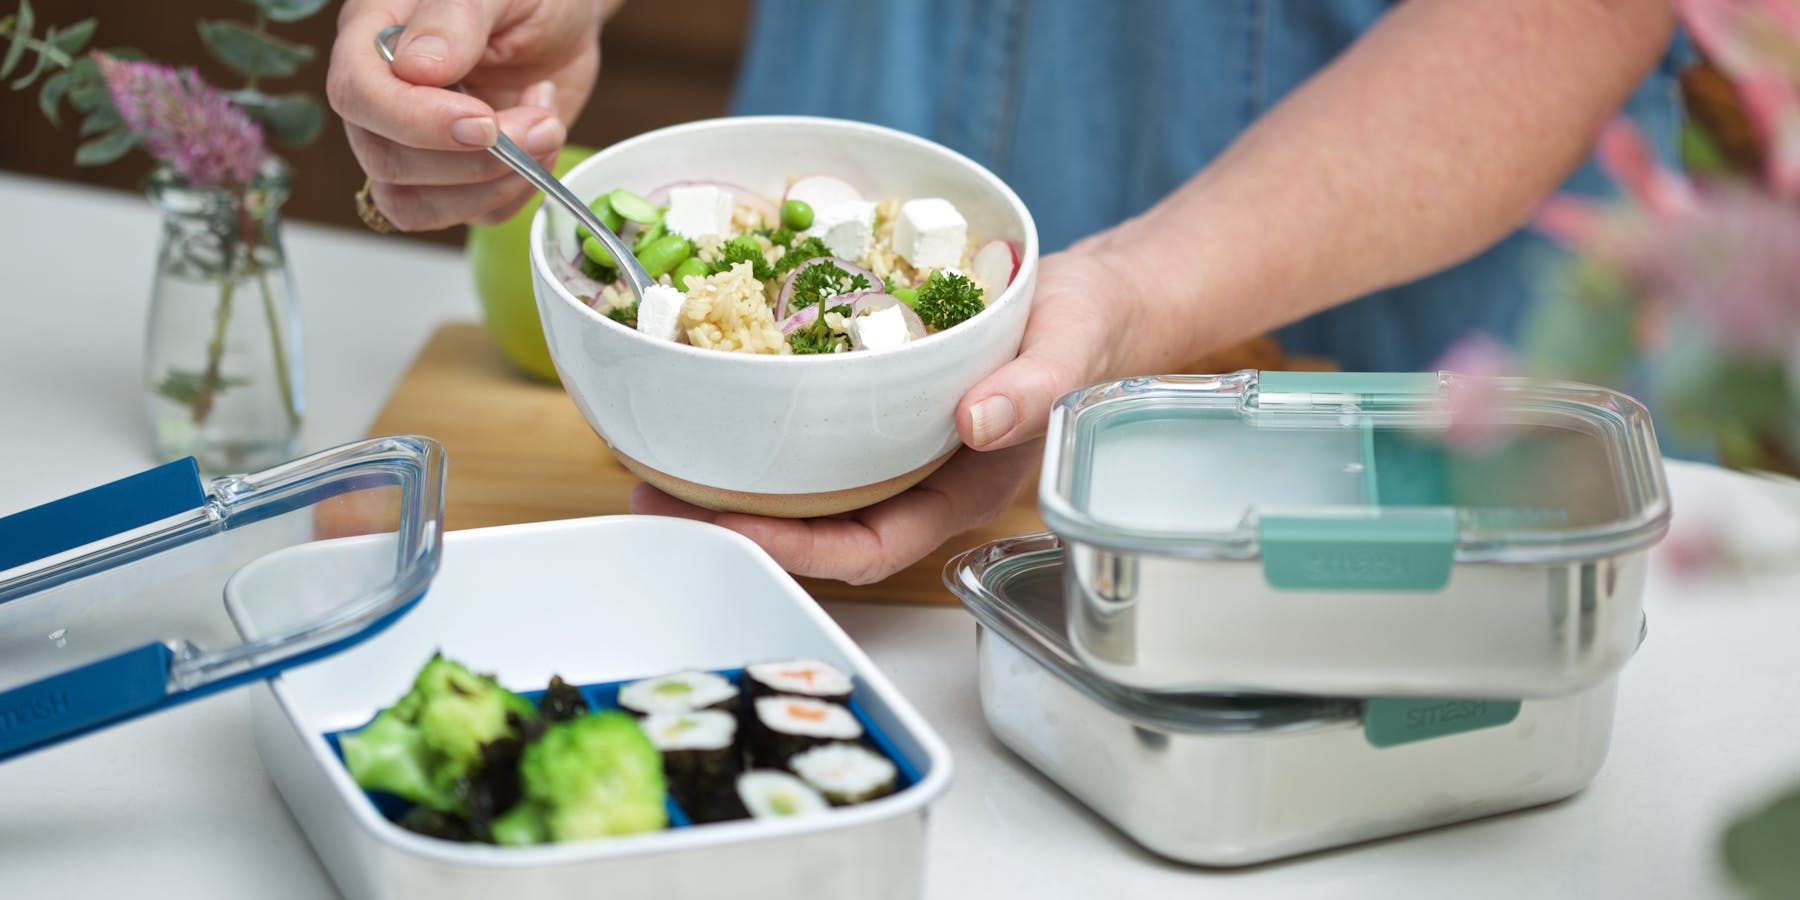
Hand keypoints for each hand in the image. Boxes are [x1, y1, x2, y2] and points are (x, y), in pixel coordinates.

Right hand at [328, 0, 604, 230]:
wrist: (564, 21)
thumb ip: (455, 19)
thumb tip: (417, 68)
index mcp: (373, 37)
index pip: (357, 95)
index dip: (416, 121)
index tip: (483, 124)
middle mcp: (382, 97)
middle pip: (385, 161)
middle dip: (472, 160)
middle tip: (539, 123)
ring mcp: (413, 144)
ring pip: (414, 205)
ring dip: (491, 186)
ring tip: (546, 130)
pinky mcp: (455, 179)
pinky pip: (468, 215)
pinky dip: (515, 193)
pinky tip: (542, 143)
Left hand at [630, 248, 1146, 583]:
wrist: (1087, 301)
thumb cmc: (1087, 335)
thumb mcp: (1069, 350)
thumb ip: (1032, 391)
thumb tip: (975, 423)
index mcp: (954, 493)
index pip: (865, 547)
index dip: (797, 548)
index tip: (734, 530)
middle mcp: (908, 479)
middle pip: (810, 525)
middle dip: (731, 523)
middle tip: (652, 495)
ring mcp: (883, 445)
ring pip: (796, 484)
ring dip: (725, 481)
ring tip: (648, 460)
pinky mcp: (865, 403)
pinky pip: (802, 428)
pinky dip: (752, 424)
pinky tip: (701, 400)